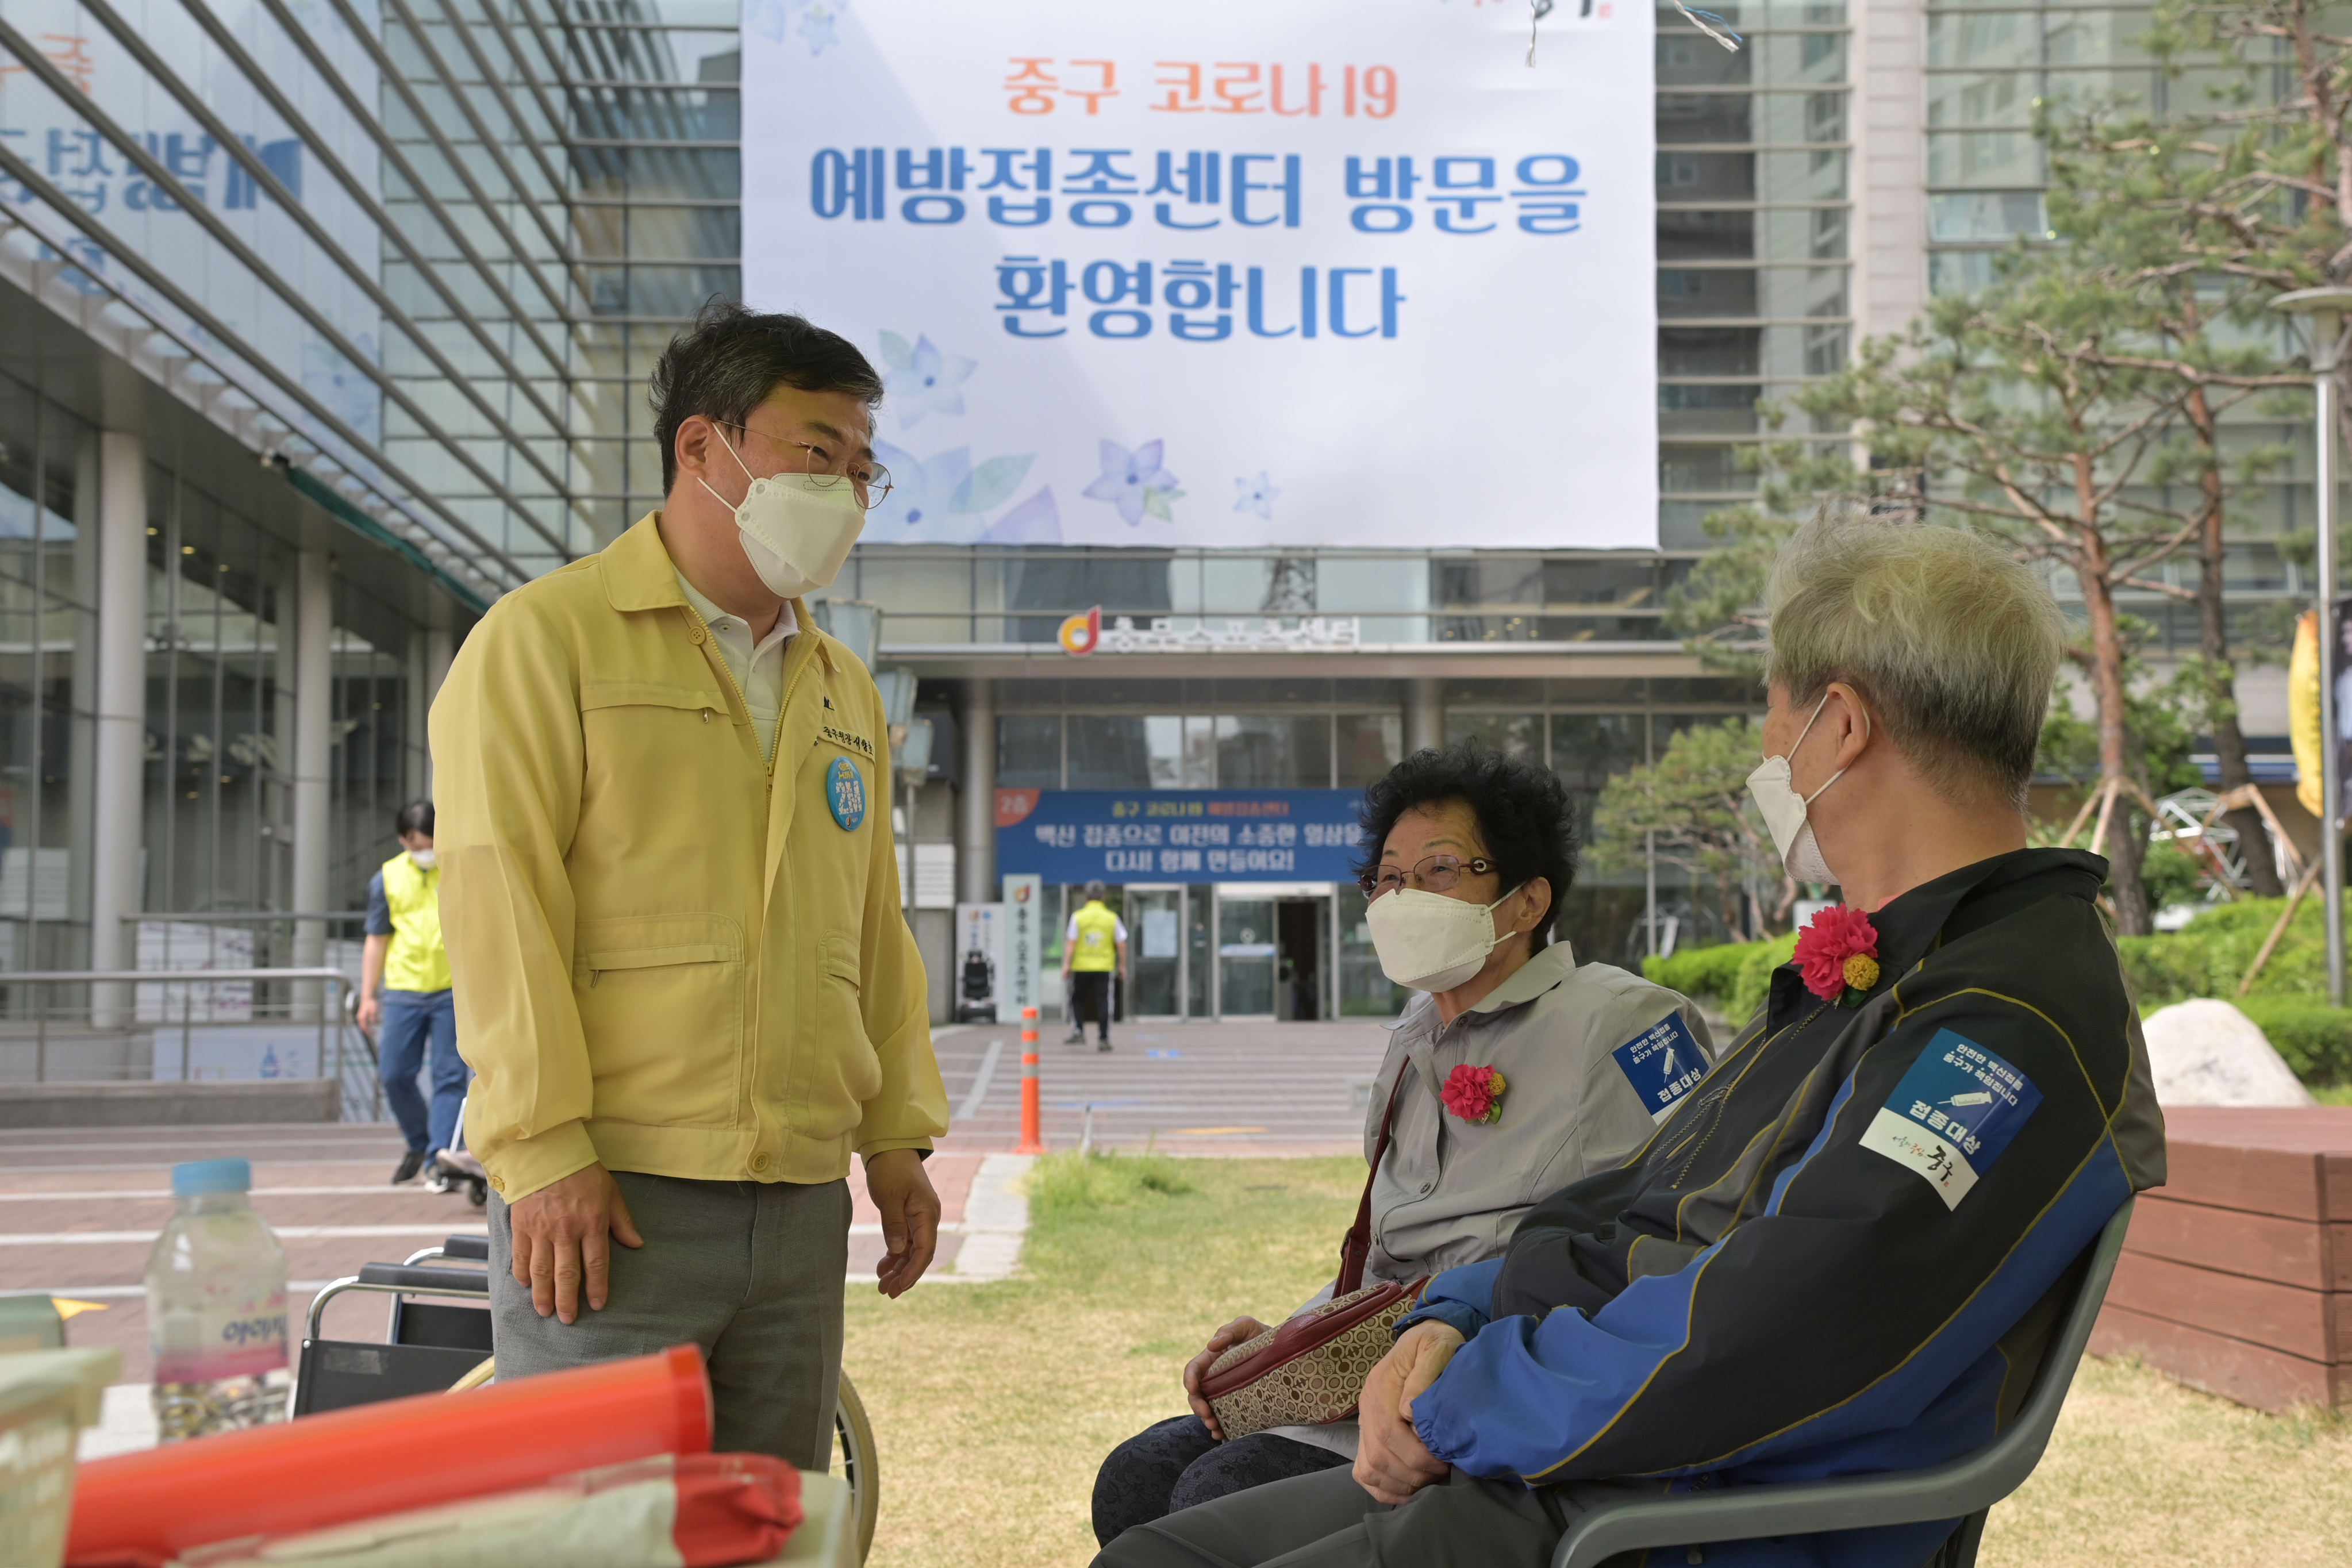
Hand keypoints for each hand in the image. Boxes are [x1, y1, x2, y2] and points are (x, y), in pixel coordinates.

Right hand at [356, 993, 380, 1032]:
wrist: (368, 997)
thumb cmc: (371, 1003)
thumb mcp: (373, 1011)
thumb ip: (373, 1018)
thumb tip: (373, 1024)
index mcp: (362, 1017)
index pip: (364, 1027)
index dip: (369, 1031)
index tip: (374, 1033)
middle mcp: (360, 1018)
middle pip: (363, 1027)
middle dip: (368, 1031)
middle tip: (374, 1033)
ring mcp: (360, 1016)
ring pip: (363, 1025)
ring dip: (368, 1028)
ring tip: (373, 1031)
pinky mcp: (362, 1015)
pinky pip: (364, 1022)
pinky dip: (367, 1025)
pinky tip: (372, 1025)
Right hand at [506, 1163, 642, 1323]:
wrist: (546, 1152)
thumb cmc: (583, 1172)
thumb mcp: (610, 1192)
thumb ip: (622, 1222)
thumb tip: (637, 1245)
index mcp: (592, 1223)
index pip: (596, 1263)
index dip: (597, 1287)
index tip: (598, 1304)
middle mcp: (566, 1231)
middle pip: (567, 1274)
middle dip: (568, 1300)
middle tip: (568, 1319)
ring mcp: (541, 1230)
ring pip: (541, 1271)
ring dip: (543, 1294)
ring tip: (545, 1311)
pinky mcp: (521, 1225)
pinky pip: (521, 1256)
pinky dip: (522, 1273)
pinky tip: (525, 1285)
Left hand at [865, 1148, 939, 1296]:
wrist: (891, 1149)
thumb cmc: (891, 1169)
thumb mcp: (890, 1196)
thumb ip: (894, 1224)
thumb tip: (898, 1251)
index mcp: (928, 1213)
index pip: (925, 1250)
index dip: (913, 1271)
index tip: (899, 1287)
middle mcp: (927, 1219)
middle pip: (919, 1255)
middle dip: (905, 1275)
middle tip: (887, 1293)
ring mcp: (918, 1219)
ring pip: (911, 1252)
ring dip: (898, 1269)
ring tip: (882, 1286)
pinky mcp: (907, 1218)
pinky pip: (904, 1243)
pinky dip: (894, 1256)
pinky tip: (883, 1268)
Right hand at [1182, 1315, 1271, 1439]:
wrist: (1281, 1348)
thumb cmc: (1259, 1334)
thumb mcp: (1245, 1326)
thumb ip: (1229, 1330)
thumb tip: (1211, 1345)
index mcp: (1211, 1358)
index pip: (1193, 1369)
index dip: (1189, 1379)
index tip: (1193, 1389)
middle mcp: (1214, 1377)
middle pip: (1197, 1394)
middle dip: (1197, 1406)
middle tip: (1207, 1416)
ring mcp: (1223, 1391)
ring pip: (1207, 1408)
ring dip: (1207, 1419)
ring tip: (1215, 1427)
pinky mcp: (1235, 1403)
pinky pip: (1224, 1417)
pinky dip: (1220, 1427)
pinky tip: (1222, 1434)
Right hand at [1353, 1321, 1463, 1504]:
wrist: (1425, 1338)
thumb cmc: (1436, 1343)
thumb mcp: (1437, 1347)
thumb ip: (1424, 1373)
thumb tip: (1408, 1411)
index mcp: (1380, 1386)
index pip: (1389, 1433)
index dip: (1416, 1455)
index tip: (1443, 1461)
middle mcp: (1367, 1406)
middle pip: (1380, 1455)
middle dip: (1414, 1473)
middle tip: (1442, 1473)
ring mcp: (1365, 1421)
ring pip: (1370, 1468)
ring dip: (1400, 1483)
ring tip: (1428, 1481)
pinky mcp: (1368, 1433)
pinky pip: (1364, 1471)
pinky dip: (1383, 1488)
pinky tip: (1406, 1491)